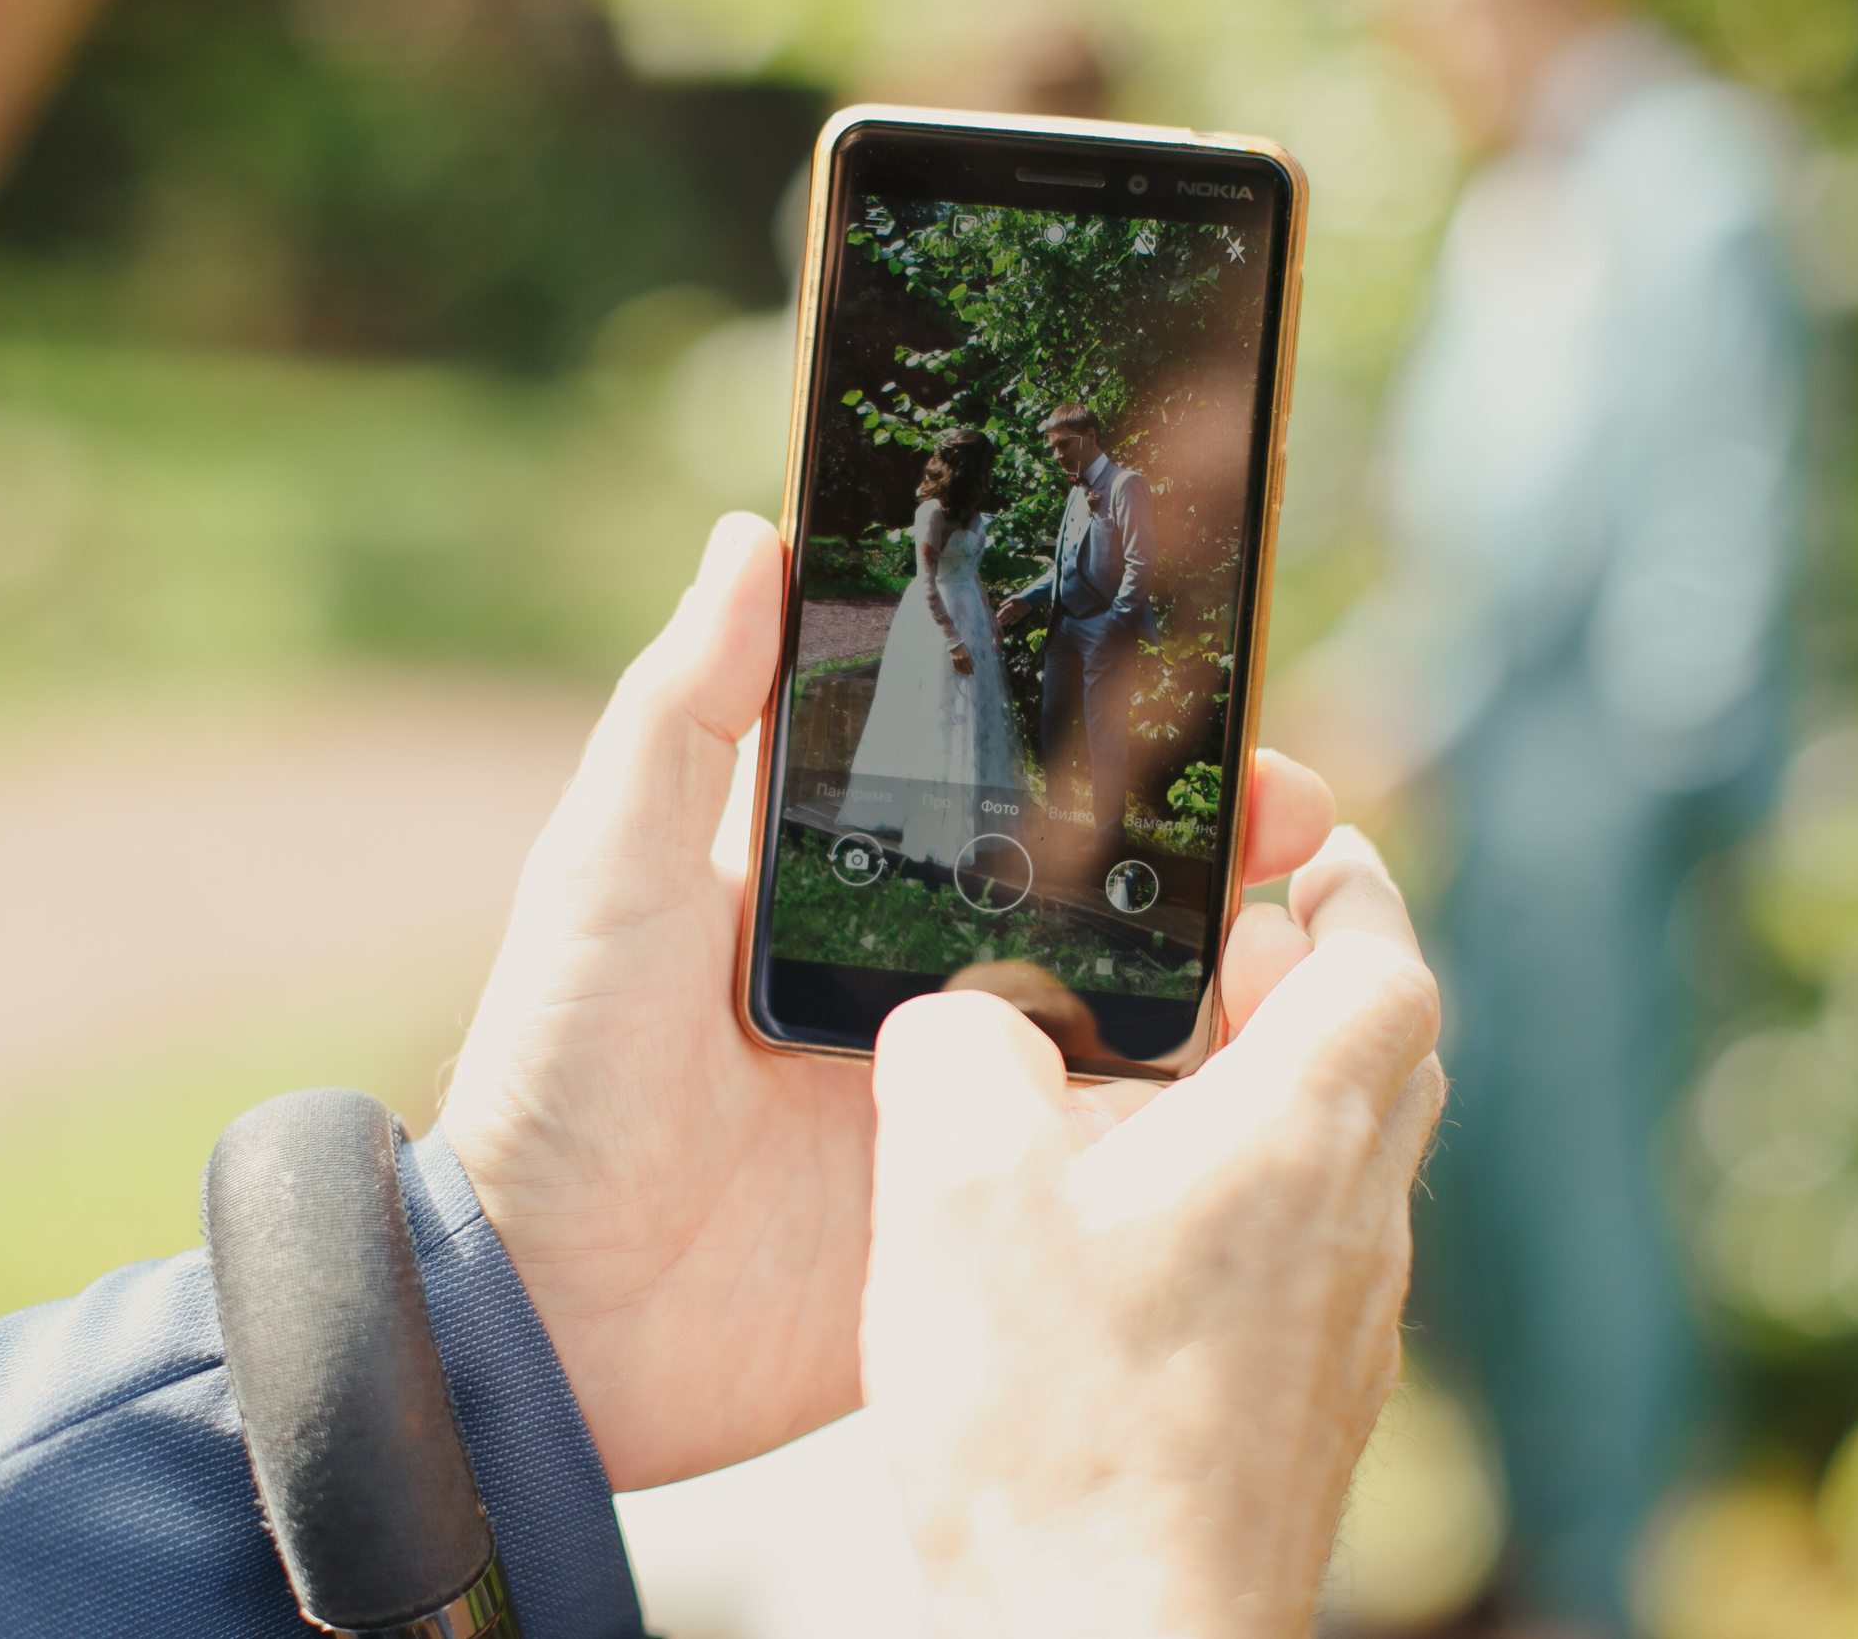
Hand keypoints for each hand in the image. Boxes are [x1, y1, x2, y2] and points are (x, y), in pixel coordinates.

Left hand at [438, 513, 1340, 1489]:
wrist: (550, 1318)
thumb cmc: (555, 1077)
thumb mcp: (606, 874)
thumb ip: (682, 718)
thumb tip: (748, 539)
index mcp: (845, 885)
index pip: (1000, 785)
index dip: (1098, 734)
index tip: (1191, 682)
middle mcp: (923, 978)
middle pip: (1096, 888)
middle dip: (1204, 838)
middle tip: (1289, 806)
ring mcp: (968, 1092)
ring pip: (1134, 1009)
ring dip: (1229, 959)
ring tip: (1307, 913)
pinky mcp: (992, 1206)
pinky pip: (1120, 1152)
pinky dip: (1202, 1110)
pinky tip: (1277, 1061)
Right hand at [863, 828, 1445, 1638]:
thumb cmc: (1056, 1427)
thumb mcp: (956, 1188)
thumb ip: (956, 1047)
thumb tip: (964, 1020)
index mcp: (1300, 1137)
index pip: (1384, 961)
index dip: (1346, 885)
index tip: (1297, 847)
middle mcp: (1351, 1226)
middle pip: (1376, 1056)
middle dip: (1299, 981)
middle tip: (1203, 959)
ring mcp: (1339, 1328)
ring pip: (1339, 1162)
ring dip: (1265, 1095)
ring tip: (1133, 1093)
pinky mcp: (1302, 1408)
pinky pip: (1299, 1257)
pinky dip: (1238, 1203)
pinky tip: (1120, 1242)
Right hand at [949, 641, 974, 676]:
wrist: (955, 644)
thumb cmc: (963, 647)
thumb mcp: (969, 652)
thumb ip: (971, 659)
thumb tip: (974, 666)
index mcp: (967, 657)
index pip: (970, 666)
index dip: (971, 670)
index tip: (972, 673)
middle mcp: (962, 659)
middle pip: (966, 668)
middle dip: (968, 672)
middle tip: (969, 674)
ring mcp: (957, 660)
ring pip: (960, 669)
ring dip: (963, 672)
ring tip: (965, 674)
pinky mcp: (953, 660)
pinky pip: (955, 667)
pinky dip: (958, 671)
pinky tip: (960, 672)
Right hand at [995, 597, 1027, 632]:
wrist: (1028, 599)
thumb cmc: (1020, 597)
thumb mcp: (1012, 598)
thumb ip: (1006, 602)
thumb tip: (1000, 605)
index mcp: (1010, 606)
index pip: (1003, 611)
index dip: (1000, 614)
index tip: (997, 617)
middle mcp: (1012, 610)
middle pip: (1006, 615)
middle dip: (1002, 619)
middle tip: (998, 622)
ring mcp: (1016, 613)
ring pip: (1010, 618)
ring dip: (1006, 621)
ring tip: (1002, 624)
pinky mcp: (1021, 615)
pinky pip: (1016, 619)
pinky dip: (1014, 622)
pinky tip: (1010, 624)